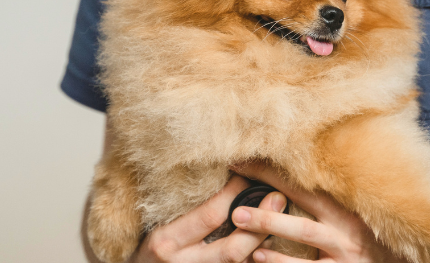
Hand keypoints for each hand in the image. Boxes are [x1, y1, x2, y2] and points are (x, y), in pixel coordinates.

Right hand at [130, 175, 287, 262]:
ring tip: (279, 218)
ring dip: (262, 242)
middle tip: (278, 197)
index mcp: (166, 241)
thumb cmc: (150, 248)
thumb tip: (227, 175)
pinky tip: (266, 242)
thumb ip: (189, 208)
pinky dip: (254, 257)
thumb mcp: (160, 225)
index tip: (249, 175)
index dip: (235, 192)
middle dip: (260, 222)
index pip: (211, 214)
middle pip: (233, 247)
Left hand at [230, 162, 404, 262]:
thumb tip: (299, 177)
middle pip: (304, 200)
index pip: (306, 180)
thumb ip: (332, 200)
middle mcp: (345, 225)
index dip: (274, 168)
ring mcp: (343, 252)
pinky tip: (257, 257)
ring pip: (304, 234)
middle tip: (236, 178)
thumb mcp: (357, 217)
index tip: (245, 156)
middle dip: (270, 186)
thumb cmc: (376, 242)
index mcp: (346, 206)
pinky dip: (280, 262)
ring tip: (239, 219)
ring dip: (269, 224)